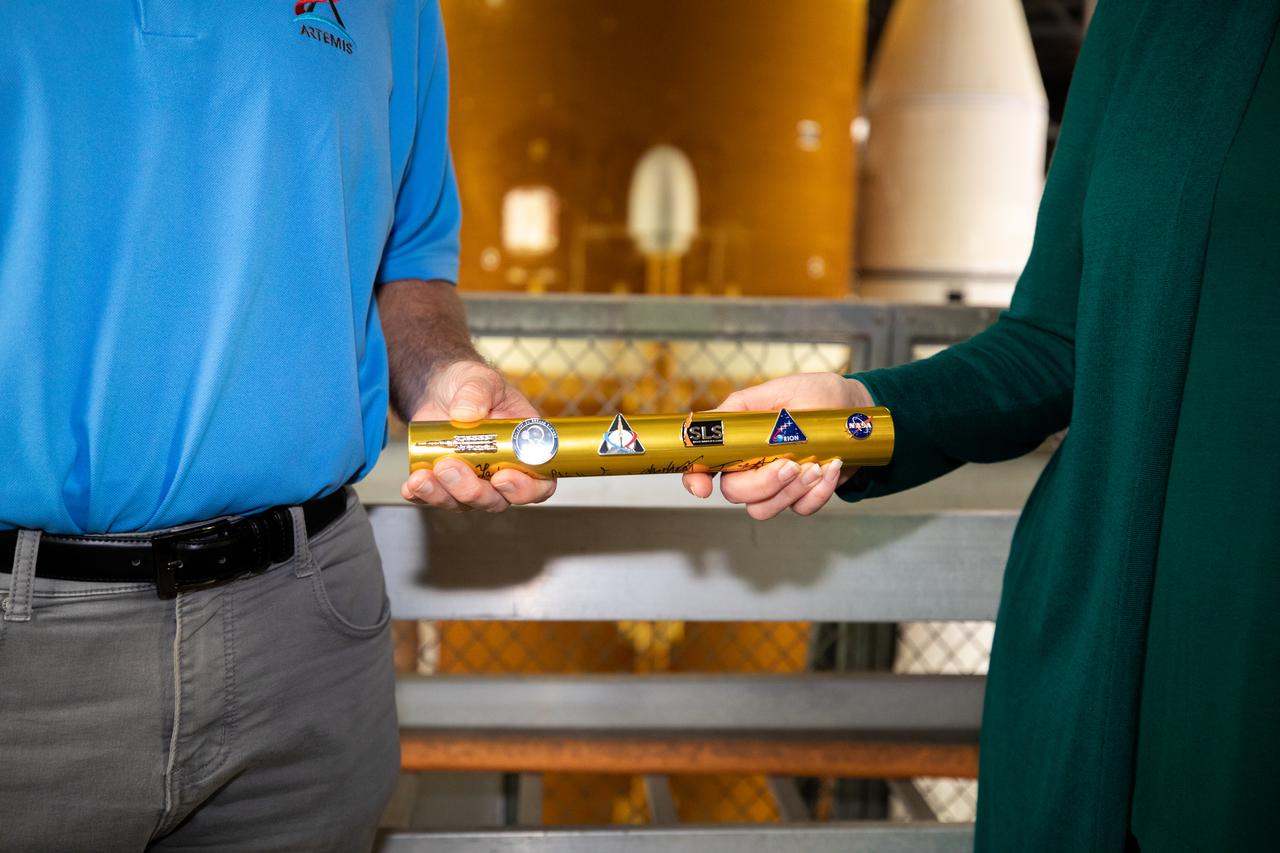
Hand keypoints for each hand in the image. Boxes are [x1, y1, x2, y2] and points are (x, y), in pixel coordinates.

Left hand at [401, 361, 556, 510]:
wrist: (441, 390)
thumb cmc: (472, 385)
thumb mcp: (479, 379)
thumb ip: (477, 392)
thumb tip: (465, 415)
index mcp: (525, 450)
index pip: (539, 484)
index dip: (525, 489)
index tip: (502, 477)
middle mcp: (502, 472)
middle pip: (497, 500)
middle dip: (473, 491)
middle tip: (450, 467)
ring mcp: (474, 481)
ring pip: (464, 503)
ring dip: (443, 495)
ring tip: (424, 476)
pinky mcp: (445, 484)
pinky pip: (434, 498)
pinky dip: (422, 495)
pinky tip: (412, 485)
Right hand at [682, 373, 871, 519]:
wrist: (857, 411)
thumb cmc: (817, 396)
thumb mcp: (778, 390)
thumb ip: (742, 405)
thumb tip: (711, 420)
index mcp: (739, 441)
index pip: (705, 465)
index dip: (695, 479)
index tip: (703, 487)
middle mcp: (752, 466)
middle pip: (735, 493)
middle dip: (761, 484)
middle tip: (789, 464)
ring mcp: (777, 485)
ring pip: (764, 509)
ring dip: (790, 490)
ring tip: (816, 465)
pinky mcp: (802, 496)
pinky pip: (800, 509)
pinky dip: (818, 492)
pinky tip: (831, 467)